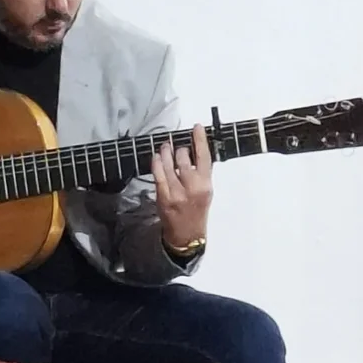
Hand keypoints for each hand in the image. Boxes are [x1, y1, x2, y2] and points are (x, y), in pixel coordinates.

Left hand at [151, 124, 213, 250]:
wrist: (187, 235)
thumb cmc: (197, 210)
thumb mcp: (206, 191)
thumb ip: (201, 173)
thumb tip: (194, 150)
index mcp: (206, 185)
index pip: (204, 157)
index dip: (200, 139)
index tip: (196, 127)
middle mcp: (193, 187)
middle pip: (184, 158)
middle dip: (179, 149)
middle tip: (176, 146)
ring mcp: (177, 192)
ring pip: (169, 164)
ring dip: (166, 151)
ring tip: (165, 147)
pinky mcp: (163, 197)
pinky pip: (158, 174)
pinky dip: (156, 163)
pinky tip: (156, 157)